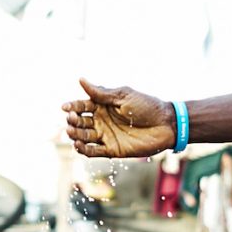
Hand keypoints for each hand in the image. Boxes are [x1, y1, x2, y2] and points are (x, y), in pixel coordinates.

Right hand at [61, 78, 175, 157]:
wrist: (166, 124)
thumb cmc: (147, 106)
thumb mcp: (123, 96)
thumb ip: (101, 92)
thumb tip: (81, 80)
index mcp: (104, 105)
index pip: (83, 105)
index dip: (72, 106)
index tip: (65, 107)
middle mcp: (102, 120)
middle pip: (80, 121)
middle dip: (73, 120)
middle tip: (71, 119)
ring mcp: (106, 135)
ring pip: (84, 136)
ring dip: (75, 134)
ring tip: (71, 132)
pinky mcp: (112, 150)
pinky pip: (93, 151)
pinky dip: (84, 150)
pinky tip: (78, 145)